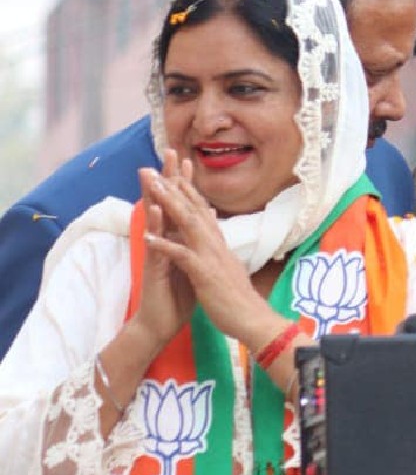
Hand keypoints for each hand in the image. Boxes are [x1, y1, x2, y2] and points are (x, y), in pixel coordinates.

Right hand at [131, 151, 194, 348]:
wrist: (162, 323)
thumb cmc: (178, 295)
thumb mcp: (191, 264)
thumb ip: (193, 243)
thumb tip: (205, 224)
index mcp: (176, 239)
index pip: (180, 205)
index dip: (184, 184)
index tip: (190, 159)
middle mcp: (164, 241)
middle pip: (165, 203)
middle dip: (168, 178)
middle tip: (170, 151)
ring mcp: (156, 252)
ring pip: (154, 219)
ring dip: (154, 194)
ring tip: (152, 171)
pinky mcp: (152, 267)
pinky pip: (153, 243)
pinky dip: (154, 225)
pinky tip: (154, 209)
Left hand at [141, 150, 278, 345]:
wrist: (251, 319)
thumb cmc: (237, 296)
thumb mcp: (228, 265)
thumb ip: (219, 246)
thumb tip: (216, 230)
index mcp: (218, 242)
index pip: (200, 209)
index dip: (185, 189)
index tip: (171, 170)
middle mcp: (215, 243)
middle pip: (192, 209)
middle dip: (173, 187)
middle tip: (155, 167)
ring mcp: (210, 256)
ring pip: (188, 224)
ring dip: (170, 204)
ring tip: (153, 187)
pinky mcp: (204, 273)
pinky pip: (182, 256)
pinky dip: (165, 245)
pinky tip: (149, 236)